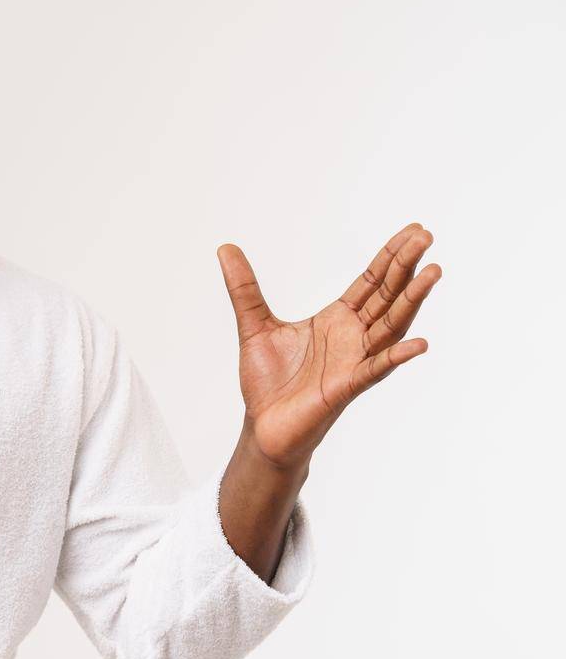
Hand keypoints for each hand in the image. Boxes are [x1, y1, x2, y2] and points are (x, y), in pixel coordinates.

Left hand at [217, 223, 440, 469]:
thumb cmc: (267, 381)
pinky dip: (396, 357)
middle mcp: (352, 338)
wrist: (262, 427)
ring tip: (433, 273)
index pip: (371, 282)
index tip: (414, 231)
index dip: (390, 257)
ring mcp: (353, 362)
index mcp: (336, 320)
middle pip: (386, 296)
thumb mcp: (253, 325)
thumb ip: (244, 287)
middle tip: (427, 236)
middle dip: (405, 267)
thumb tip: (225, 248)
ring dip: (411, 301)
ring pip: (390, 327)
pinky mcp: (344, 388)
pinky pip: (374, 370)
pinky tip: (418, 344)